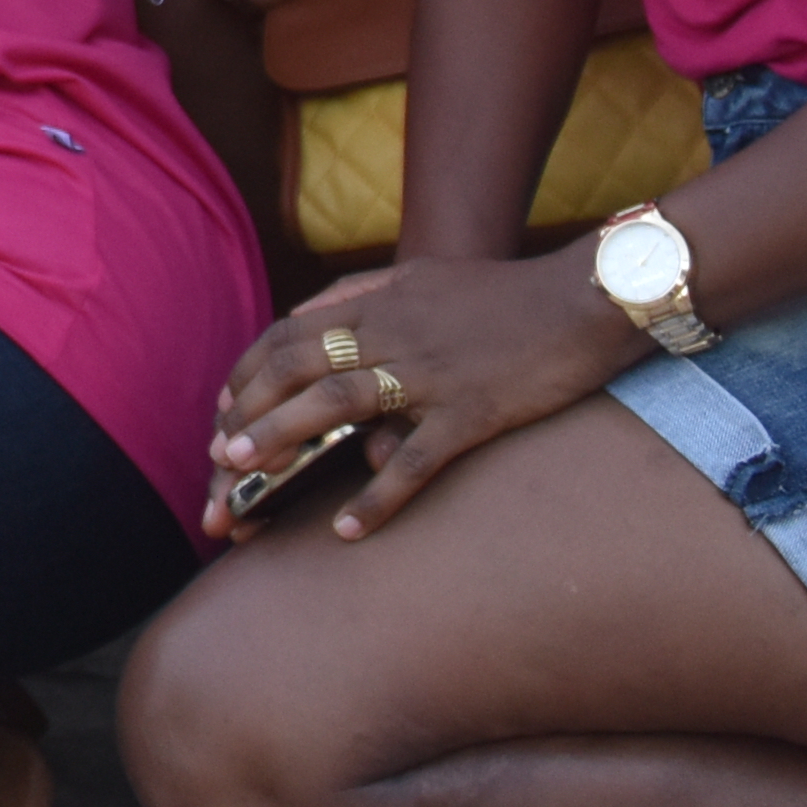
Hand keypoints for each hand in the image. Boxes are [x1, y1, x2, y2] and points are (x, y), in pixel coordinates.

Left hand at [201, 247, 632, 544]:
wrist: (588, 297)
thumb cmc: (507, 293)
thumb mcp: (424, 276)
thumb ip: (366, 292)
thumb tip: (311, 316)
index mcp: (380, 300)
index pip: (290, 333)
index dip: (250, 371)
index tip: (224, 406)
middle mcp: (393, 331)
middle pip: (297, 367)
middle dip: (248, 410)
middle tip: (217, 454)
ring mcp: (430, 372)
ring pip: (336, 403)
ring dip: (282, 438)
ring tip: (243, 474)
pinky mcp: (472, 410)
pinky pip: (415, 460)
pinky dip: (377, 497)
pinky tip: (346, 529)